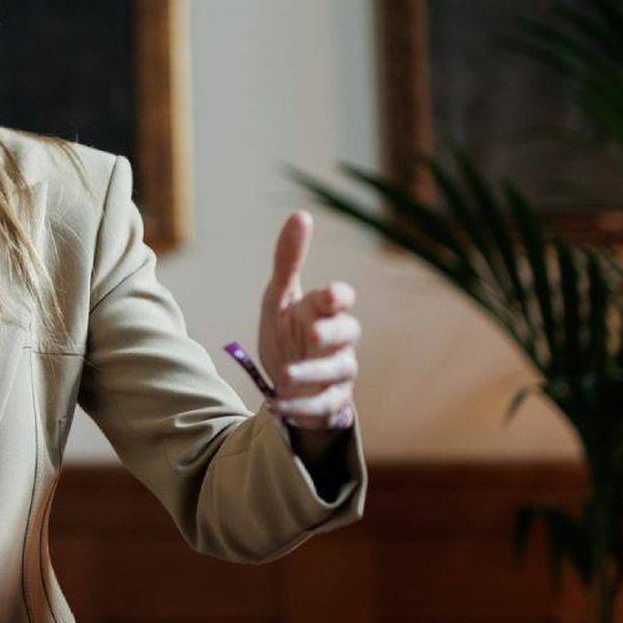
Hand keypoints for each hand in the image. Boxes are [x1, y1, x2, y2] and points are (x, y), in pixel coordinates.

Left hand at [257, 210, 359, 432]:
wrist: (287, 381)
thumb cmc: (288, 331)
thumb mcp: (279, 297)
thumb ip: (288, 260)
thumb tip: (300, 215)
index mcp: (325, 311)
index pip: (341, 300)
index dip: (338, 297)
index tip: (330, 295)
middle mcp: (338, 341)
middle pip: (347, 334)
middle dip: (332, 333)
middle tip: (312, 333)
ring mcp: (337, 373)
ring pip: (337, 373)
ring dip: (311, 374)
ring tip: (282, 375)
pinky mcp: (330, 403)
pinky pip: (322, 407)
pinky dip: (299, 407)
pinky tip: (275, 405)